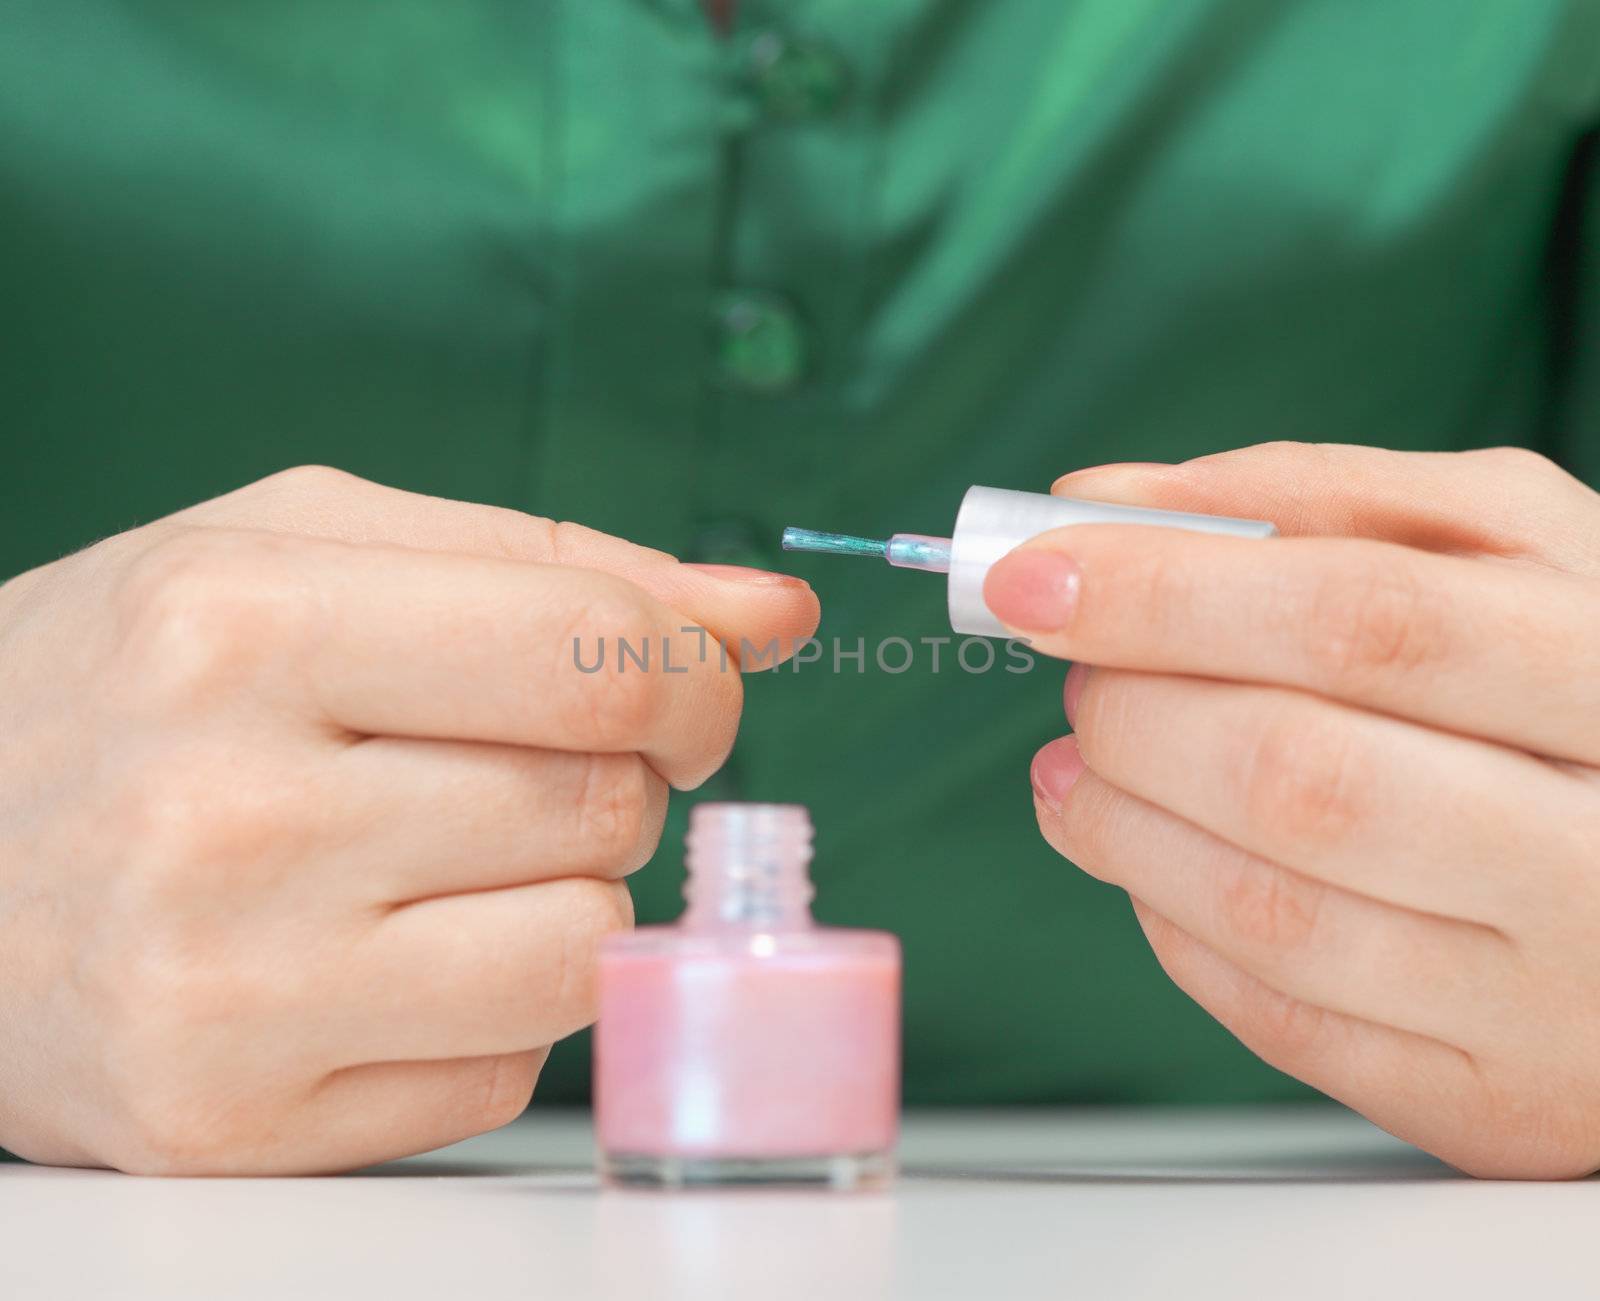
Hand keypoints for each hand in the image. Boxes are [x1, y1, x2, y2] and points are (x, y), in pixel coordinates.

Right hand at [0, 466, 817, 1173]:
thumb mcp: (301, 551)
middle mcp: (231, 818)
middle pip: (606, 805)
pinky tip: (385, 958)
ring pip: (585, 951)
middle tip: (519, 766)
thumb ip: (553, 564)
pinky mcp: (237, 1121)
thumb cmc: (133, 679)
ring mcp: (231, 991)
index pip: (597, 660)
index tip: (678, 689)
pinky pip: (510, 1072)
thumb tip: (772, 615)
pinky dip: (493, 1009)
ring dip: (569, 895)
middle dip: (616, 778)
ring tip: (452, 860)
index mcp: (246, 630)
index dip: (689, 676)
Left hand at [984, 443, 1599, 1177]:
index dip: (1165, 593)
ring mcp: (1554, 1004)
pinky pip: (1280, 1022)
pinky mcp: (1492, 1104)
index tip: (1030, 578)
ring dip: (1119, 824)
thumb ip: (1319, 499)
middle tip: (1083, 679)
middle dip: (1134, 714)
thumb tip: (1101, 506)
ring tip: (1081, 767)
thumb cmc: (1588, 691)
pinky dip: (1173, 926)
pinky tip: (1156, 861)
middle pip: (1298, 776)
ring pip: (1267, 912)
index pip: (1360, 622)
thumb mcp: (1511, 550)